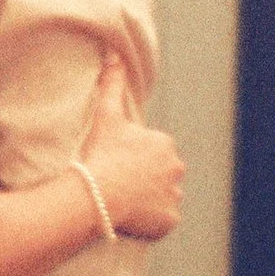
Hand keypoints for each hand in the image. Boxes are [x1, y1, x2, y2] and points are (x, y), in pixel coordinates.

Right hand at [78, 57, 183, 241]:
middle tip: (117, 181)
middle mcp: (176, 168)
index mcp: (165, 143)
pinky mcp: (170, 219)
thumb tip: (113, 55)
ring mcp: (174, 195)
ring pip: (162, 197)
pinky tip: (130, 215)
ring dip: (147, 199)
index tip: (114, 162)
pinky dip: (150, 220)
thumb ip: (112, 84)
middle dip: (144, 178)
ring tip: (121, 199)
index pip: (152, 151)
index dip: (132, 157)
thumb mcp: (106, 115)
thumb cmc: (101, 152)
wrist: (98, 193)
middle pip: (161, 174)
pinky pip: (162, 220)